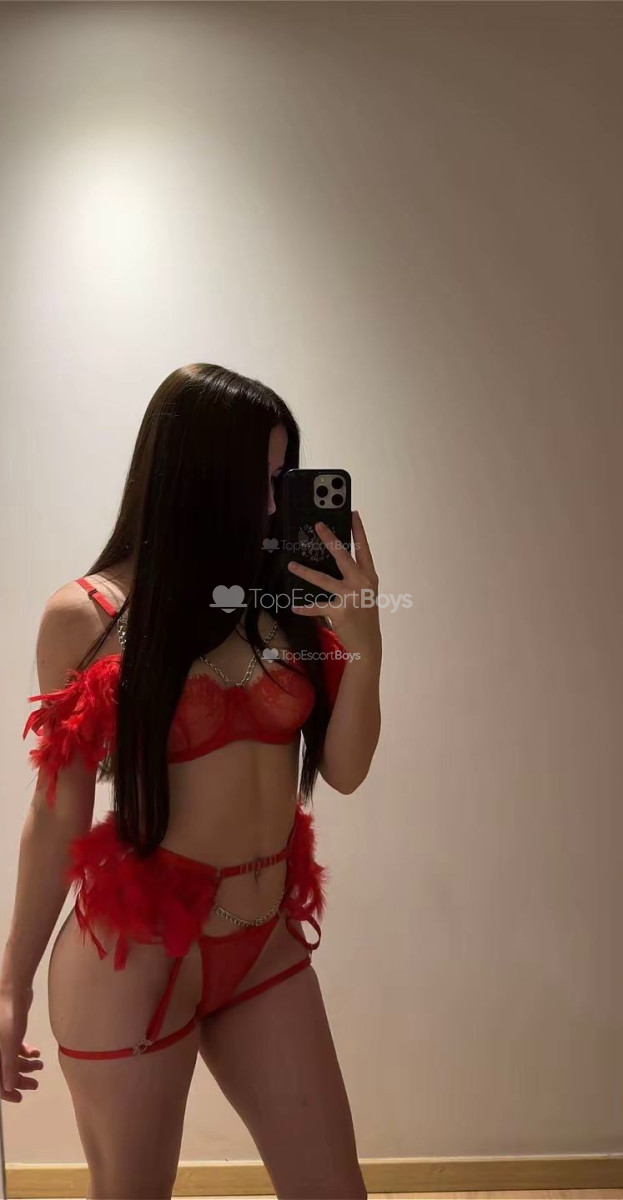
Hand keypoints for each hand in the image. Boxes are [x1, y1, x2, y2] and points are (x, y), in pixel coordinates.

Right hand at [0, 983, 42, 1102]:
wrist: (13, 989)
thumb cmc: (9, 1017)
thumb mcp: (9, 1045)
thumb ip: (9, 1067)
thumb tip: (9, 1088)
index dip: (6, 1092)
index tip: (20, 1098)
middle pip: (4, 1071)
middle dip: (19, 1079)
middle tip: (35, 1085)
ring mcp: (0, 1040)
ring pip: (11, 1059)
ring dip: (25, 1065)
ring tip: (40, 1067)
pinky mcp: (8, 1030)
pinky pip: (14, 1047)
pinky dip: (25, 1052)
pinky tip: (36, 1053)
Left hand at [287, 509, 380, 654]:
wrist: (368, 642)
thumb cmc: (365, 614)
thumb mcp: (366, 591)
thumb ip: (355, 576)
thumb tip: (336, 559)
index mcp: (369, 575)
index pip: (364, 548)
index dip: (358, 530)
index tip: (352, 513)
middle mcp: (361, 583)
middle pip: (343, 556)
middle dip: (330, 539)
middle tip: (318, 525)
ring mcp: (350, 596)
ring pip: (323, 580)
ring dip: (305, 572)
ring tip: (291, 565)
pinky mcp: (339, 611)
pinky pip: (317, 607)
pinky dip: (305, 608)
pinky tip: (294, 606)